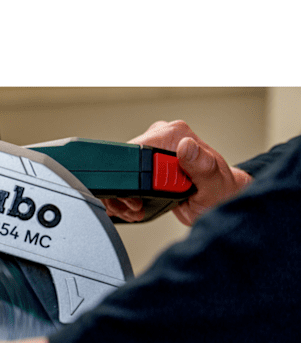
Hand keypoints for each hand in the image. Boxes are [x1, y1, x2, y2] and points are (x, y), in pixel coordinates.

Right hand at [103, 120, 252, 225]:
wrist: (217, 201)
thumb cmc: (219, 192)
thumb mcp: (212, 183)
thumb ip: (201, 164)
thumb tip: (186, 145)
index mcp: (176, 135)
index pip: (137, 149)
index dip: (133, 176)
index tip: (141, 195)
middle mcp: (163, 138)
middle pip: (125, 162)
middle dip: (127, 190)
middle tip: (139, 205)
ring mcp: (154, 150)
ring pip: (123, 173)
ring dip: (125, 197)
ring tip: (140, 207)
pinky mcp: (149, 163)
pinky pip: (128, 178)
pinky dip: (128, 196)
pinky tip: (140, 204)